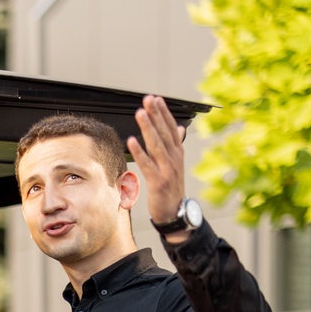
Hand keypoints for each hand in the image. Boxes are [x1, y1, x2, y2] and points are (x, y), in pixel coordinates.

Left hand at [127, 94, 188, 234]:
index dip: (163, 113)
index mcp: (177, 153)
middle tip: (148, 99)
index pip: (170, 128)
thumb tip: (179, 128)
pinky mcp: (158, 181)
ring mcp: (167, 169)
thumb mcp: (176, 164)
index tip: (156, 99)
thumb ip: (175, 145)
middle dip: (156, 115)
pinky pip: (147, 164)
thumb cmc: (172, 187)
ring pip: (157, 145)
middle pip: (164, 133)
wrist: (175, 212)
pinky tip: (131, 141)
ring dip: (148, 128)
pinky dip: (140, 152)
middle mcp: (174, 159)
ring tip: (141, 113)